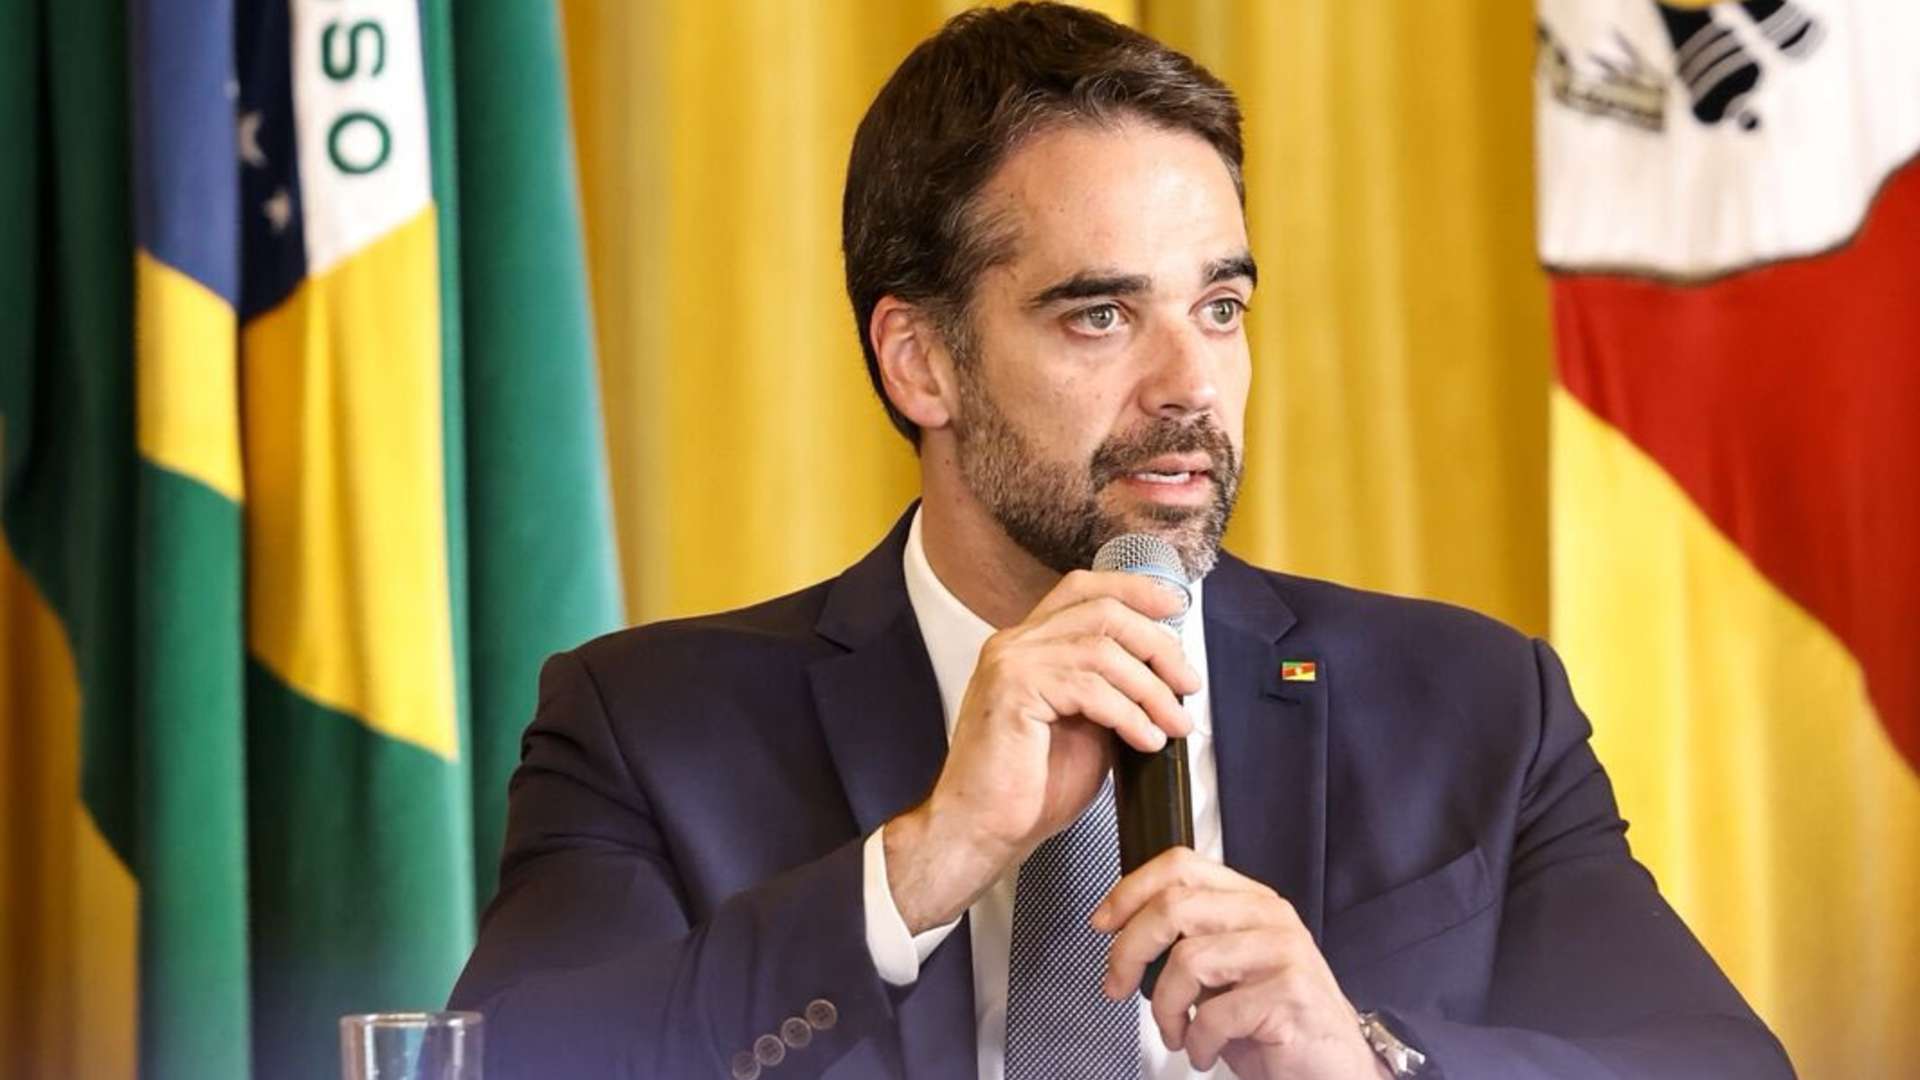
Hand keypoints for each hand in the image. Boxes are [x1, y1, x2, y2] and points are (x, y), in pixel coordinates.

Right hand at [884, 570, 1200, 932]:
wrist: (980, 829)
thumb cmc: (1026, 789)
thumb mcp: (1085, 727)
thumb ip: (1112, 692)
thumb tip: (1164, 678)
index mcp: (1029, 645)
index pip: (1084, 591)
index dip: (1134, 591)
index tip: (1175, 609)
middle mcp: (1015, 644)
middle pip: (1102, 611)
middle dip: (1158, 645)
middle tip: (1187, 684)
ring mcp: (1010, 663)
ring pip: (1102, 650)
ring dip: (1151, 689)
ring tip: (1172, 724)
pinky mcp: (1013, 690)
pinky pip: (1089, 688)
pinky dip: (1129, 714)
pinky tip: (1145, 739)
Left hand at [1093, 847, 1387, 1079]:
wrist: (1332, 1069)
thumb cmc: (1275, 1023)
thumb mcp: (1227, 972)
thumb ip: (1191, 941)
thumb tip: (1127, 935)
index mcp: (1251, 900)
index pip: (1180, 866)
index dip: (1130, 890)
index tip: (1104, 922)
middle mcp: (1270, 916)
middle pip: (1173, 906)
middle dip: (1128, 951)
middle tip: (1116, 985)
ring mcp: (1283, 951)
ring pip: (1187, 960)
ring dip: (1165, 1009)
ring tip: (1177, 1031)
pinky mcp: (1289, 993)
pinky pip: (1213, 1013)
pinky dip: (1197, 1042)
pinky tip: (1206, 1050)